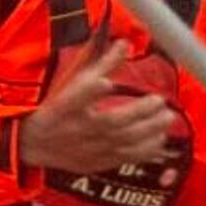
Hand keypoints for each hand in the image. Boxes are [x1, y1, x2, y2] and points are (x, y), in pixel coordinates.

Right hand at [19, 40, 175, 174]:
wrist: (38, 144)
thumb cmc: (59, 109)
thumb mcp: (75, 83)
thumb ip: (103, 64)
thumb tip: (125, 44)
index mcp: (70, 105)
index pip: (82, 94)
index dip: (92, 88)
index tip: (106, 82)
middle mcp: (82, 128)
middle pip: (113, 122)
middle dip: (139, 113)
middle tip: (161, 102)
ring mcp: (92, 148)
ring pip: (123, 142)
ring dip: (148, 132)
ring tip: (167, 119)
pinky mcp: (99, 162)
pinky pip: (125, 158)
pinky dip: (144, 151)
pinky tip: (159, 141)